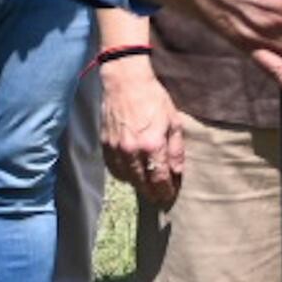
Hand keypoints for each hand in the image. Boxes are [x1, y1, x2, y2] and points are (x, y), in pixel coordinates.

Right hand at [99, 55, 185, 200]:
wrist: (125, 83)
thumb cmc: (154, 99)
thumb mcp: (174, 122)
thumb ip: (176, 150)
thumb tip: (177, 172)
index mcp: (152, 145)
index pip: (159, 179)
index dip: (165, 191)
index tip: (169, 197)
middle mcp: (131, 151)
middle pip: (141, 183)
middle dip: (151, 193)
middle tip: (159, 198)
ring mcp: (115, 149)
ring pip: (125, 177)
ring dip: (137, 184)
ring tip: (146, 186)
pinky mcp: (104, 144)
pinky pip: (112, 168)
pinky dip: (122, 174)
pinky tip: (130, 174)